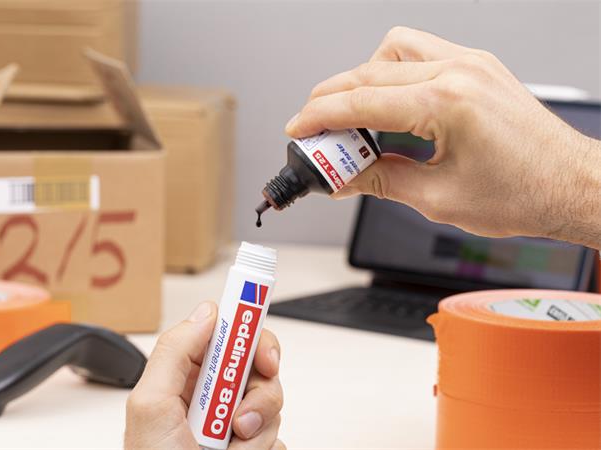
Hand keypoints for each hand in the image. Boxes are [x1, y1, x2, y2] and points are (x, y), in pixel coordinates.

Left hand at [124, 302, 284, 449]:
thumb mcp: (150, 405)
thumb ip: (174, 352)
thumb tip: (208, 313)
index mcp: (187, 375)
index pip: (227, 335)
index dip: (251, 336)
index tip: (265, 356)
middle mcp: (213, 394)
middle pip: (259, 366)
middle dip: (259, 392)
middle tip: (242, 419)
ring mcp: (235, 421)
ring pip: (273, 402)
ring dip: (257, 431)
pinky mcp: (253, 445)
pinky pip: (278, 436)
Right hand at [286, 27, 600, 249]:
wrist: (572, 185)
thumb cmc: (523, 194)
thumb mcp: (438, 198)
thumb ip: (380, 181)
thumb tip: (342, 177)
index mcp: (447, 103)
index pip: (361, 102)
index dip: (320, 118)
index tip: (298, 130)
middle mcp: (458, 71)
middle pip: (368, 73)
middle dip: (332, 102)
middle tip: (318, 137)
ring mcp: (469, 63)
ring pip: (392, 51)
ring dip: (363, 80)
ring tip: (354, 120)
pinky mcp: (477, 67)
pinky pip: (421, 53)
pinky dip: (393, 74)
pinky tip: (390, 105)